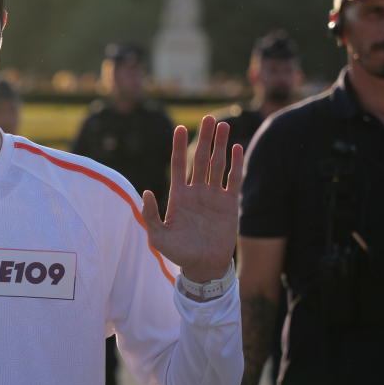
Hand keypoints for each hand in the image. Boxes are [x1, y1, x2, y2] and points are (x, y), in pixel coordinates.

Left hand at [141, 116, 243, 282]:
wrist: (203, 266)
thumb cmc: (179, 253)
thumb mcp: (158, 237)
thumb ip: (150, 215)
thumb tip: (146, 191)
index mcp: (178, 195)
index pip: (178, 164)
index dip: (178, 146)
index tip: (179, 127)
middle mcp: (196, 191)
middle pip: (200, 158)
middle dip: (204, 138)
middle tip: (209, 118)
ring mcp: (213, 196)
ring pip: (217, 164)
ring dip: (221, 146)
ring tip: (223, 126)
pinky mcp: (229, 203)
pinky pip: (234, 179)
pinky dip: (236, 164)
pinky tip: (237, 148)